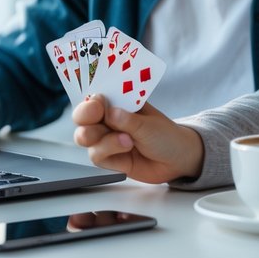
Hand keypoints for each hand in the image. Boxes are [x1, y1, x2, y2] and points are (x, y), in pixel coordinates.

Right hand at [71, 95, 202, 183]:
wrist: (177, 160)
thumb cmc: (165, 135)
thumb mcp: (149, 124)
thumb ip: (127, 120)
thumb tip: (108, 112)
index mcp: (118, 102)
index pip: (94, 97)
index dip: (90, 100)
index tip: (96, 104)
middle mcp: (108, 119)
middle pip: (81, 117)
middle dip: (85, 118)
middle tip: (98, 117)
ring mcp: (106, 138)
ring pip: (85, 137)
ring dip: (105, 140)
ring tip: (128, 140)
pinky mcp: (108, 158)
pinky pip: (96, 155)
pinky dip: (109, 152)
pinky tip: (127, 149)